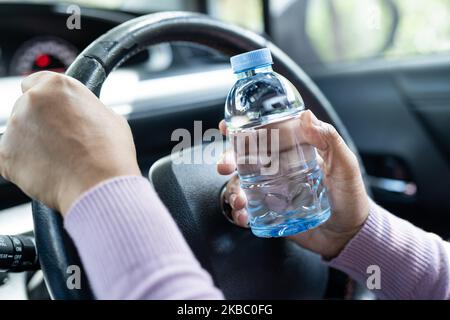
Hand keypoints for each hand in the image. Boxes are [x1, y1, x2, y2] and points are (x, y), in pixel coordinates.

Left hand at [0, 71, 140, 214]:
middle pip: (26, 109)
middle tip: (63, 142)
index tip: (52, 110)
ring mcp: (14, 128)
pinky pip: (9, 159)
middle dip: (41, 124)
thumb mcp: (109, 117)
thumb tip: (83, 115)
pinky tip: (47, 171)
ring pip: (19, 135)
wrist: (99, 185)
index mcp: (57, 86)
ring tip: (60, 161)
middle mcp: (31, 101)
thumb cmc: (110, 153)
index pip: (35, 82)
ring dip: (33, 145)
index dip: (46, 99)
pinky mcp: (5, 155)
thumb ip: (87, 109)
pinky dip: (23, 166)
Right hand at [217, 110, 369, 258]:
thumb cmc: (350, 195)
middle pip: (244, 159)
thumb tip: (305, 115)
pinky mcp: (269, 213)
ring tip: (239, 201)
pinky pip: (248, 210)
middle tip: (224, 166)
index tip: (226, 127)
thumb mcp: (344, 164)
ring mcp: (271, 191)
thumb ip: (329, 140)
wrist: (349, 233)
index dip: (241, 129)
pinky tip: (242, 217)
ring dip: (232, 190)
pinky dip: (239, 213)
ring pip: (241, 185)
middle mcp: (276, 169)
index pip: (263, 135)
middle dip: (228, 159)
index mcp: (291, 153)